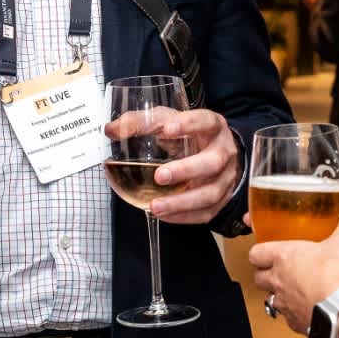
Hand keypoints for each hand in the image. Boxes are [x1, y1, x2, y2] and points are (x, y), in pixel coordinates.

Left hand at [137, 108, 240, 224]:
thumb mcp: (168, 121)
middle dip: (186, 171)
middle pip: (212, 162)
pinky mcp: (221, 199)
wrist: (216, 152)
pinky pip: (206, 212)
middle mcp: (224, 152)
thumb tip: (111, 130)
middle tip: (160, 176)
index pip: (206, 121)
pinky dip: (184, 216)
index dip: (189, 124)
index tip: (168, 128)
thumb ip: (141, 122)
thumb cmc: (189, 135)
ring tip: (155, 206)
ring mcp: (226, 178)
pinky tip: (164, 215)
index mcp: (213, 127)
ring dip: (182, 202)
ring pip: (210, 193)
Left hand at [247, 197, 338, 334]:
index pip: (256, 253)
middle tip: (280, 269)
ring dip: (281, 294)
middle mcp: (279, 281)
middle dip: (266, 274)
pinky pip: (290, 318)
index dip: (259, 252)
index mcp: (284, 258)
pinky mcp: (296, 323)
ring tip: (296, 290)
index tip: (266, 250)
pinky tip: (310, 309)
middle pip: (258, 277)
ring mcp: (285, 304)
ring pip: (271, 299)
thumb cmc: (335, 276)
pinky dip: (297, 314)